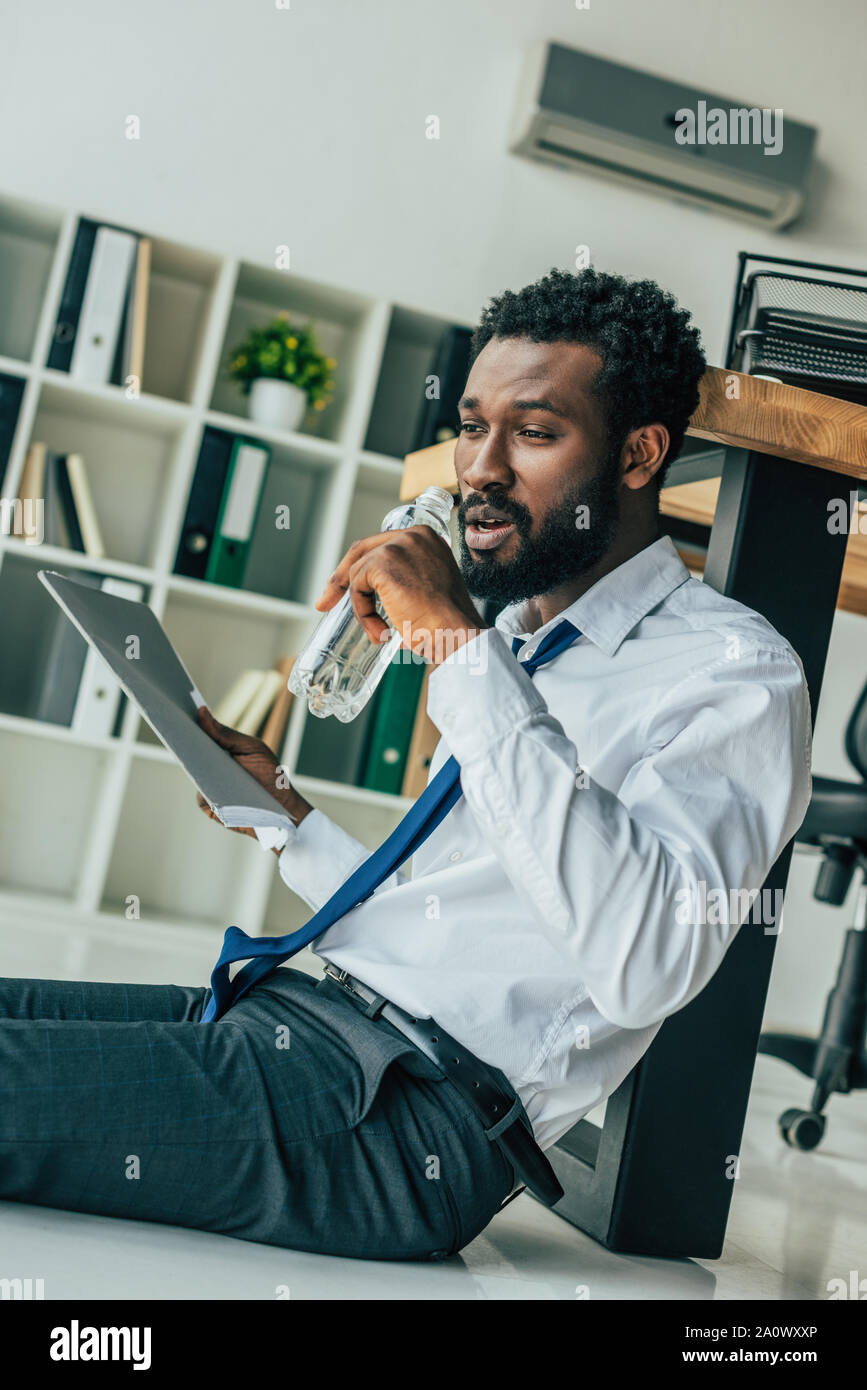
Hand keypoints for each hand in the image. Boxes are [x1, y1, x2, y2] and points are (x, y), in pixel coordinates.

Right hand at [195, 705, 311, 845]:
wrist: (281, 807)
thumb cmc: (269, 775)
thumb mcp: (251, 749)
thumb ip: (226, 734)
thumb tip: (201, 712)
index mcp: (220, 751)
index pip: (200, 736)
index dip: (189, 726)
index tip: (182, 713)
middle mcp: (211, 769)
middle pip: (192, 755)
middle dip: (187, 743)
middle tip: (184, 732)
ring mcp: (209, 788)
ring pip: (195, 777)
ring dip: (198, 769)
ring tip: (202, 757)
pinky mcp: (211, 807)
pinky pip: (202, 798)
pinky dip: (207, 792)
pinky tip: (213, 785)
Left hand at [316, 526, 487, 662]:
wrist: (456, 634)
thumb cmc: (448, 624)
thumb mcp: (429, 591)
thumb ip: (406, 580)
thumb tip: (375, 592)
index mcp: (427, 539)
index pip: (382, 546)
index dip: (361, 566)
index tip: (345, 586)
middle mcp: (413, 535)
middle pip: (362, 550)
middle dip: (340, 577)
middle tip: (325, 602)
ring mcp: (397, 546)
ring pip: (358, 575)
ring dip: (362, 609)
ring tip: (380, 633)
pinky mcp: (383, 563)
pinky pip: (356, 588)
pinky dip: (363, 613)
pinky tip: (381, 630)